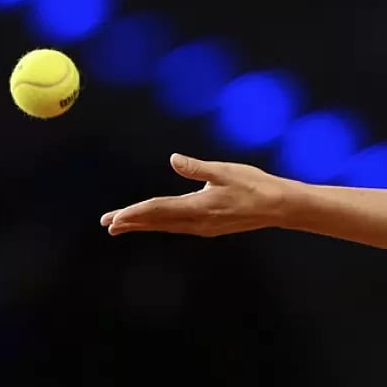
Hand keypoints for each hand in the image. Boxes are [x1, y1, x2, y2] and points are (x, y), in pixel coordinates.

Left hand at [101, 153, 287, 236]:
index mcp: (199, 206)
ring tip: (122, 225)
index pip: (159, 210)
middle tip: (107, 223)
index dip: (134, 212)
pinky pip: (178, 227)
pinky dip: (161, 224)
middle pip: (158, 222)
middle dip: (131, 222)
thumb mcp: (225, 171)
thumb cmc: (255, 186)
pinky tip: (156, 222)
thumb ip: (197, 167)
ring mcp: (204, 227)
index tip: (115, 217)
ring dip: (144, 225)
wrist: (279, 207)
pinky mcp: (211, 227)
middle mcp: (198, 221)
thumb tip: (173, 159)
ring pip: (166, 226)